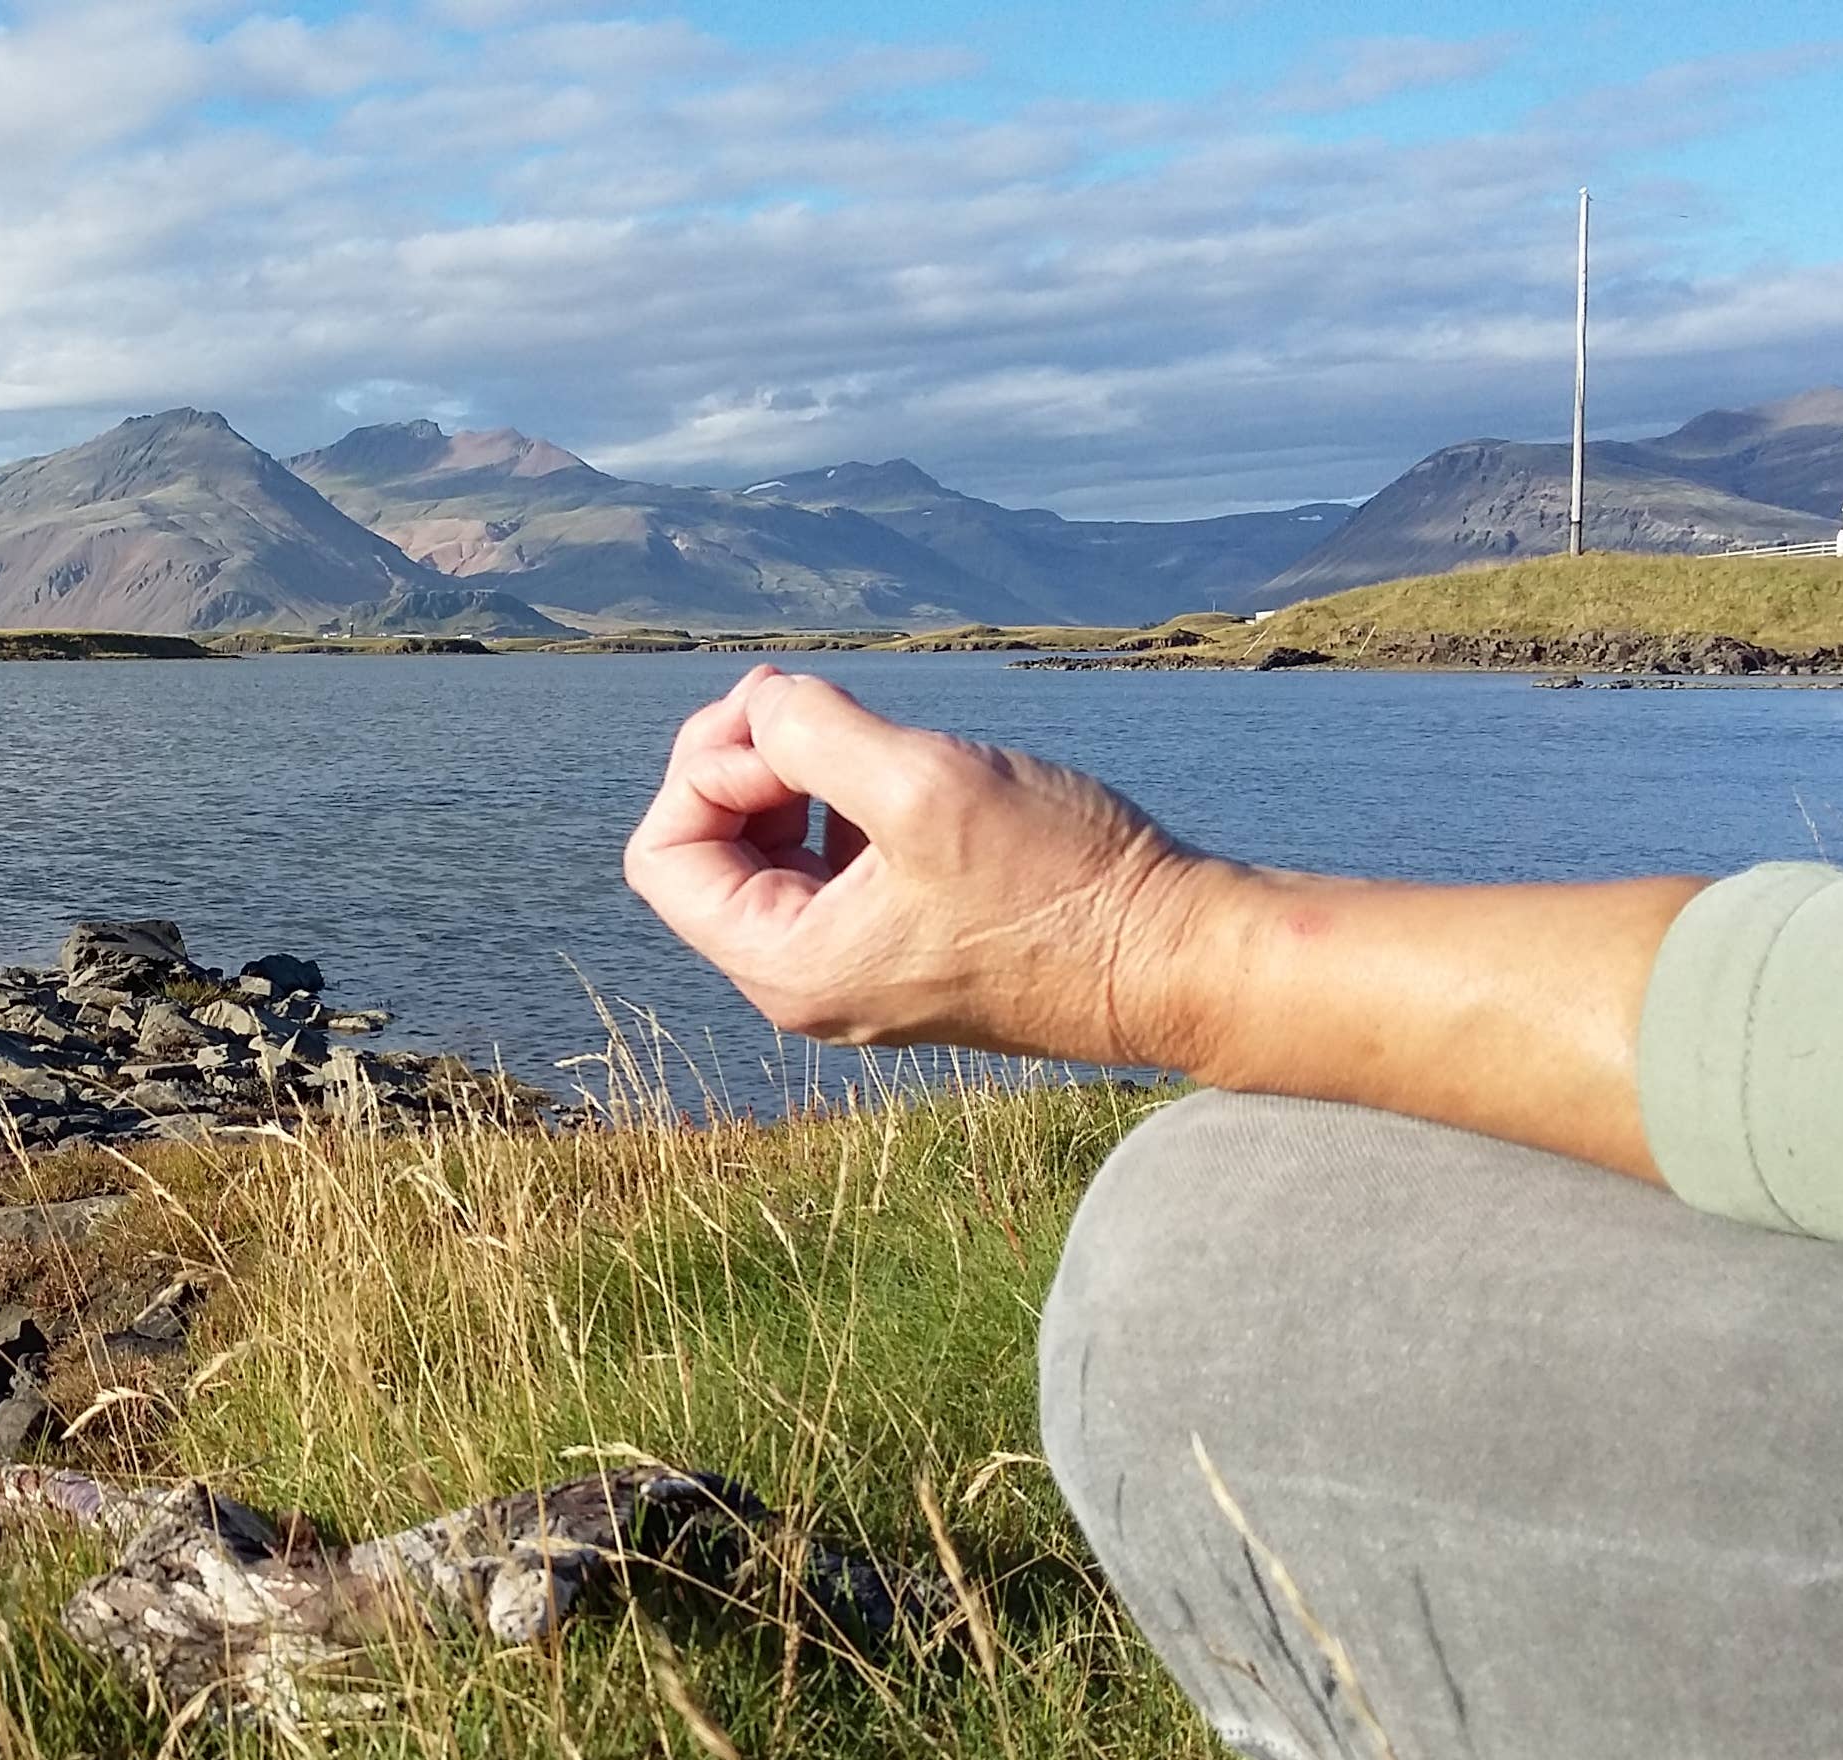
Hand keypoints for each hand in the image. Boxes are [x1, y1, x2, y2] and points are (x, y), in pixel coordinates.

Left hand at [622, 668, 1216, 1064]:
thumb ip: (812, 733)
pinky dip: (838, 806)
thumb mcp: (923, 784)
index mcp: (786, 965)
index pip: (665, 856)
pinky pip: (829, 867)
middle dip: (738, 760)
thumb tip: (762, 704)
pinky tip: (896, 770)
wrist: (1177, 957)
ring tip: (851, 724)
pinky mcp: (905, 944)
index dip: (703, 767)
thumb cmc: (1062, 882)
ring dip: (788, 777)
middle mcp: (805, 982)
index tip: (785, 722)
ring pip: (767, 854)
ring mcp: (856, 968)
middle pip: (705, 852)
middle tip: (800, 694)